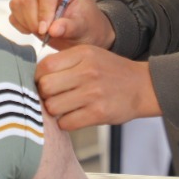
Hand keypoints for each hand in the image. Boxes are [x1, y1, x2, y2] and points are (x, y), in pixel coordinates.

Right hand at [9, 0, 114, 49]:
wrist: (83, 33)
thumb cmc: (87, 28)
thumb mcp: (83, 29)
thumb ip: (69, 27)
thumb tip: (53, 30)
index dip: (43, 12)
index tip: (46, 30)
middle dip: (34, 21)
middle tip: (46, 34)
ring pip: (18, 4)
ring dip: (27, 23)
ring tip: (43, 33)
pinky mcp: (26, 5)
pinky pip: (14, 13)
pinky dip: (21, 25)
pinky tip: (35, 31)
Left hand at [35, 46, 159, 130]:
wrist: (144, 86)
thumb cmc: (112, 72)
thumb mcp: (90, 55)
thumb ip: (65, 61)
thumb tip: (35, 77)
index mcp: (82, 54)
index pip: (44, 66)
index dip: (39, 77)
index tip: (44, 83)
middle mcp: (87, 72)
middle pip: (45, 87)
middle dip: (45, 95)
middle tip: (54, 97)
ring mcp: (93, 93)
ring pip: (53, 107)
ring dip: (55, 111)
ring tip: (65, 108)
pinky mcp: (98, 113)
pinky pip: (66, 123)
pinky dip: (66, 123)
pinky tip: (75, 117)